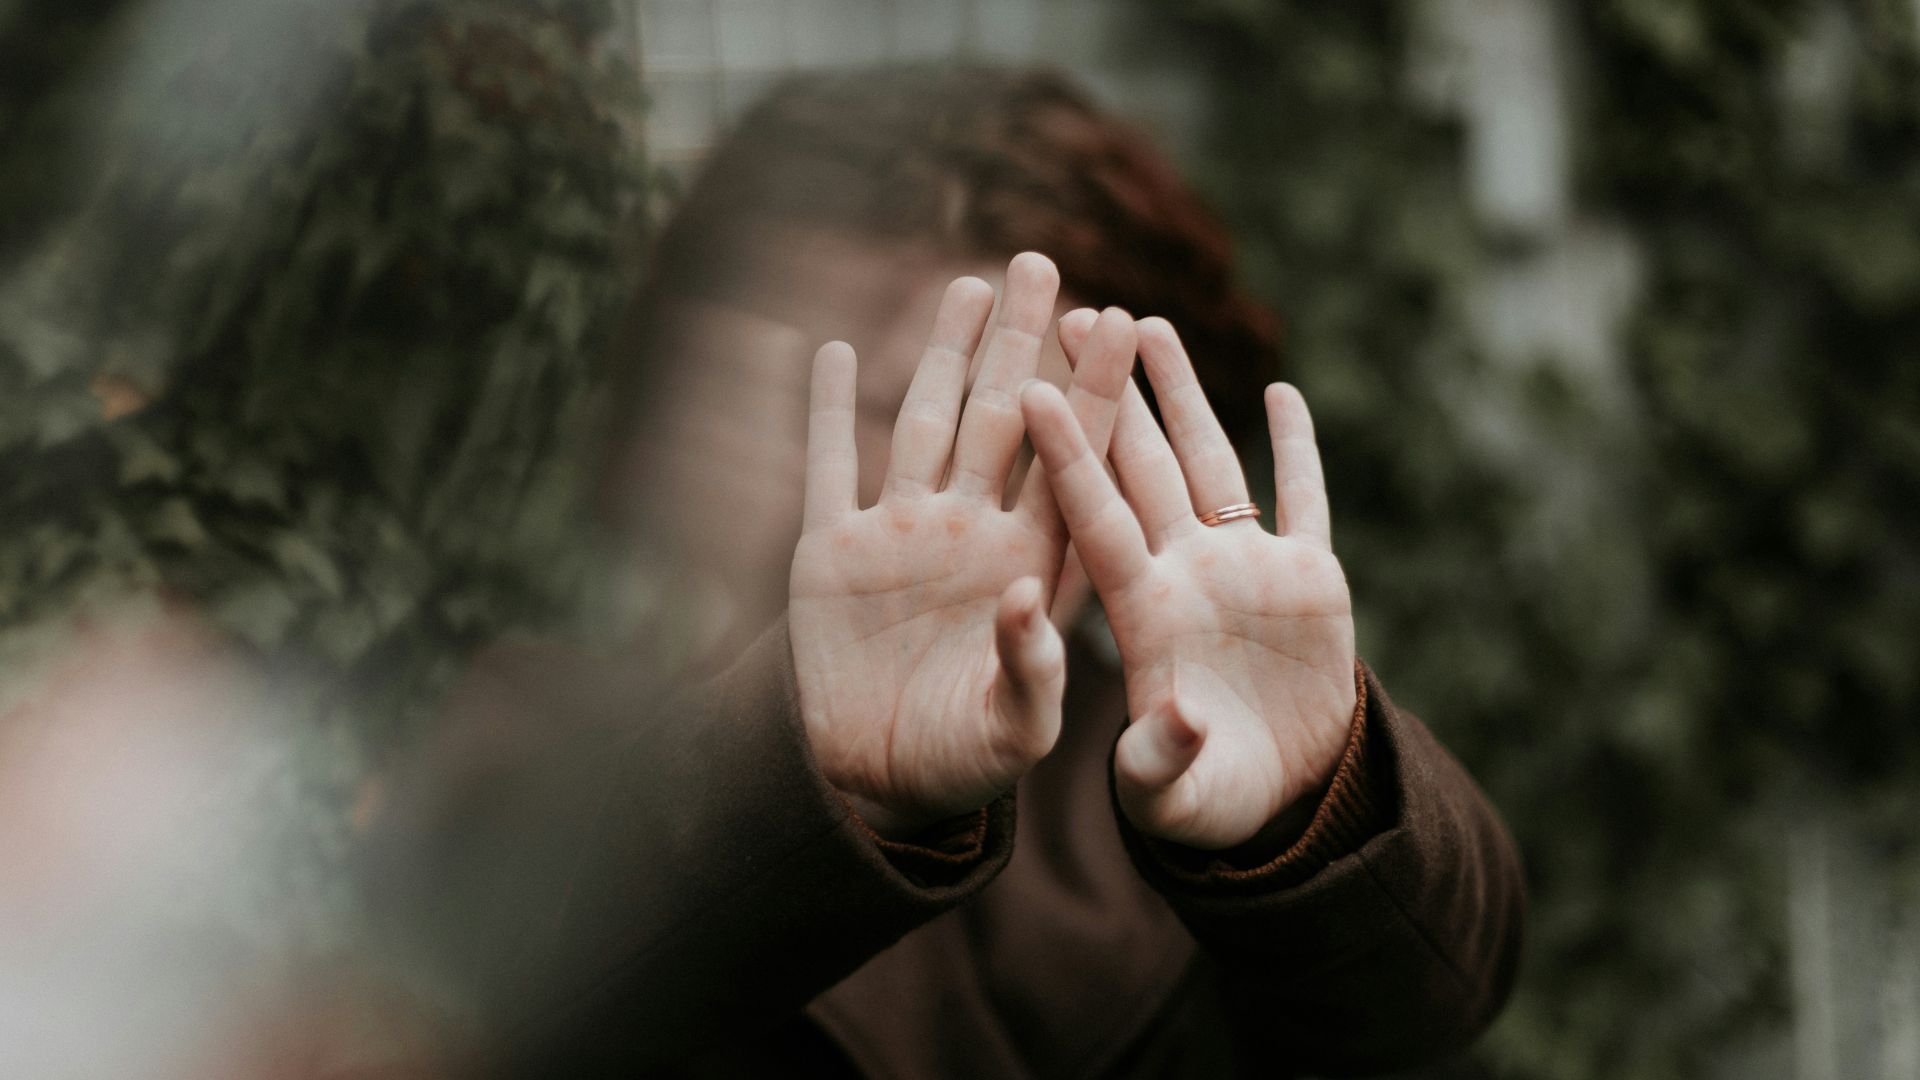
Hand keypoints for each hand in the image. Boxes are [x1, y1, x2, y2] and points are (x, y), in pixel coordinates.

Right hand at [789, 254, 1137, 836]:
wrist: (876, 785)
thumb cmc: (965, 764)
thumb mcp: (1015, 732)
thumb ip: (1034, 671)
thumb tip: (1029, 600)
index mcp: (1031, 566)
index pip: (1072, 463)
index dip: (1095, 393)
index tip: (1125, 322)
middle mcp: (973, 534)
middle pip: (1005, 420)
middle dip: (1024, 343)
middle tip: (1044, 264)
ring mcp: (902, 536)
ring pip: (927, 423)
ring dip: (945, 355)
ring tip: (970, 284)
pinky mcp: (832, 553)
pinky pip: (830, 467)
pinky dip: (829, 411)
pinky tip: (838, 351)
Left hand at [1024, 313, 1356, 850]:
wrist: (1275, 801)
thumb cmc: (1201, 802)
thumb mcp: (1170, 795)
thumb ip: (1161, 759)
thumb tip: (1177, 719)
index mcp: (1141, 612)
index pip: (1094, 517)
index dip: (1068, 455)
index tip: (1033, 389)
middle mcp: (1184, 574)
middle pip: (1139, 464)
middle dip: (1113, 390)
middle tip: (1075, 312)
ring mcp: (1244, 570)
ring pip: (1209, 460)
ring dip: (1183, 394)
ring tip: (1151, 323)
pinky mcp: (1308, 580)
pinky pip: (1303, 500)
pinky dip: (1297, 449)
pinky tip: (1282, 393)